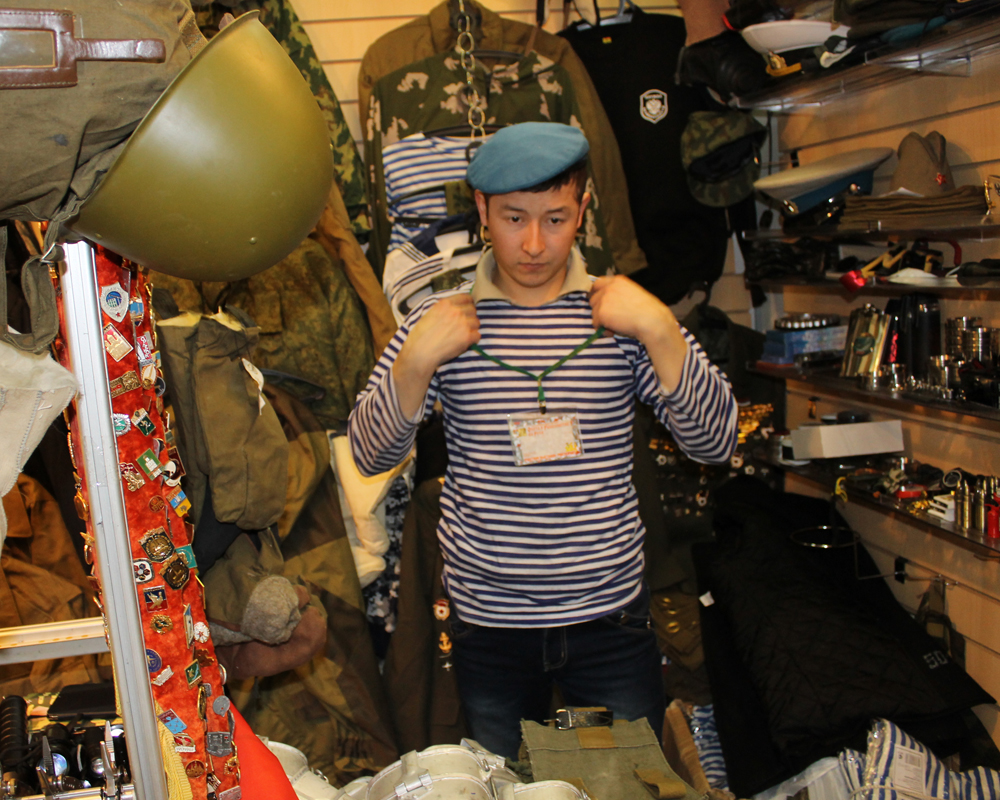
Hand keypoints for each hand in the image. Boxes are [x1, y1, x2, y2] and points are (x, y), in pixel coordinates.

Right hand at [401, 295, 480, 374]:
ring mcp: (463, 323)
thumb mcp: (429, 314)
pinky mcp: (467, 337)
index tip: (466, 310)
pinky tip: (464, 342)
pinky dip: (472, 340)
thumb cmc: (420, 336)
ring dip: (472, 328)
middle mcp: (456, 311)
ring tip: (462, 335)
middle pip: (473, 310)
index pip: (466, 297)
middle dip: (469, 317)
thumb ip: (444, 309)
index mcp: (445, 304)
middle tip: (462, 326)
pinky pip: (477, 335)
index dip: (468, 304)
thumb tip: (455, 308)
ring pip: (477, 322)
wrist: (420, 352)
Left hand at [589, 276, 689, 391]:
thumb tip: (606, 303)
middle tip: (611, 319)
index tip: (597, 303)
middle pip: (593, 299)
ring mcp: (604, 299)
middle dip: (599, 310)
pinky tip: (615, 330)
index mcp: (618, 281)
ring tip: (617, 325)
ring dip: (602, 321)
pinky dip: (603, 330)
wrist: (652, 321)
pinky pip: (595, 324)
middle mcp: (609, 287)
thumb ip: (619, 294)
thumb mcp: (633, 294)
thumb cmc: (648, 311)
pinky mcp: (601, 312)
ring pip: (593, 313)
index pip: (597, 284)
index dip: (595, 294)